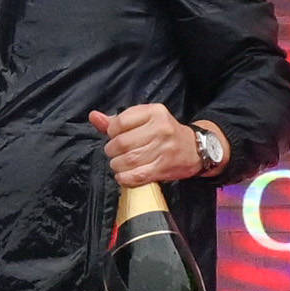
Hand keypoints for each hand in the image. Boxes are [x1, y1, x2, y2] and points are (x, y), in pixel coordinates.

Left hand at [88, 103, 202, 186]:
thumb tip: (93, 117)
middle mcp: (160, 128)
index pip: (120, 122)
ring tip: (118, 164)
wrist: (195, 149)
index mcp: (154, 112)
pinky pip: (137, 175)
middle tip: (114, 153)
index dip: (111, 133)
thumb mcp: (144, 120)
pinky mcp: (165, 167)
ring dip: (117, 165)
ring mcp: (164, 149)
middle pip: (122, 143)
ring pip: (128, 160)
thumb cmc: (165, 133)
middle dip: (112, 151)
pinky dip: (125, 178)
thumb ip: (117, 120)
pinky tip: (123, 175)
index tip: (113, 137)